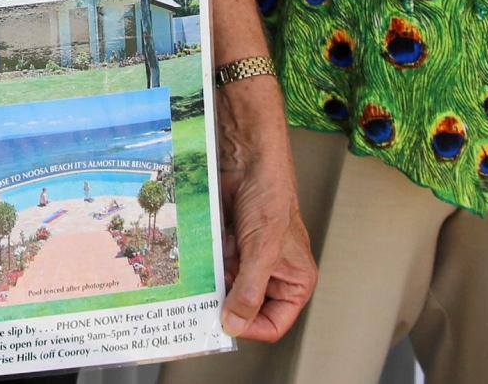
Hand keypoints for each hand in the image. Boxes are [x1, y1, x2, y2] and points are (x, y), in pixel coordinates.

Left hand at [214, 79, 316, 341]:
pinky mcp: (230, 247)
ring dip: (211, 286)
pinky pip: (214, 269)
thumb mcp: (262, 250)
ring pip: (226, 290)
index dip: (250, 328)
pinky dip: (204, 269)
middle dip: (226, 306)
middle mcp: (273, 276)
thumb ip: (248, 289)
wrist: (246, 159)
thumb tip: (234, 324)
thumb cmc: (269, 196)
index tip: (224, 323)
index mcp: (295, 282)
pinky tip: (192, 266)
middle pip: (246, 309)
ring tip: (196, 284)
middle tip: (201, 308)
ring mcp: (249, 262)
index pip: (274, 323)